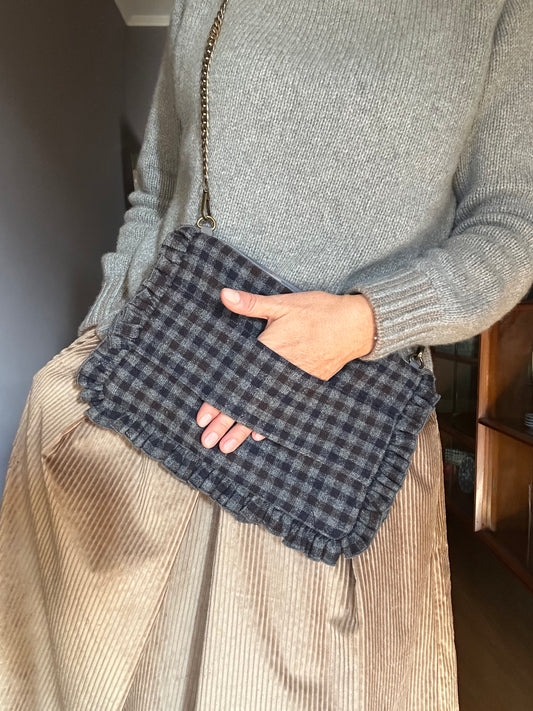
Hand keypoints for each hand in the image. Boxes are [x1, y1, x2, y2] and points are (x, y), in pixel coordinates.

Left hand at [197, 287, 376, 452]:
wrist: (355, 325)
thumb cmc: (318, 312)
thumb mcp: (283, 304)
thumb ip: (251, 304)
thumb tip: (224, 295)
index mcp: (269, 351)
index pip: (236, 382)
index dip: (219, 401)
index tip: (203, 417)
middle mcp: (278, 372)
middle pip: (247, 402)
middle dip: (226, 423)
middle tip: (208, 441)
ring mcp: (293, 382)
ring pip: (263, 410)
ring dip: (244, 429)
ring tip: (228, 447)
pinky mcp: (306, 386)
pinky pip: (284, 408)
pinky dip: (270, 422)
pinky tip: (258, 435)